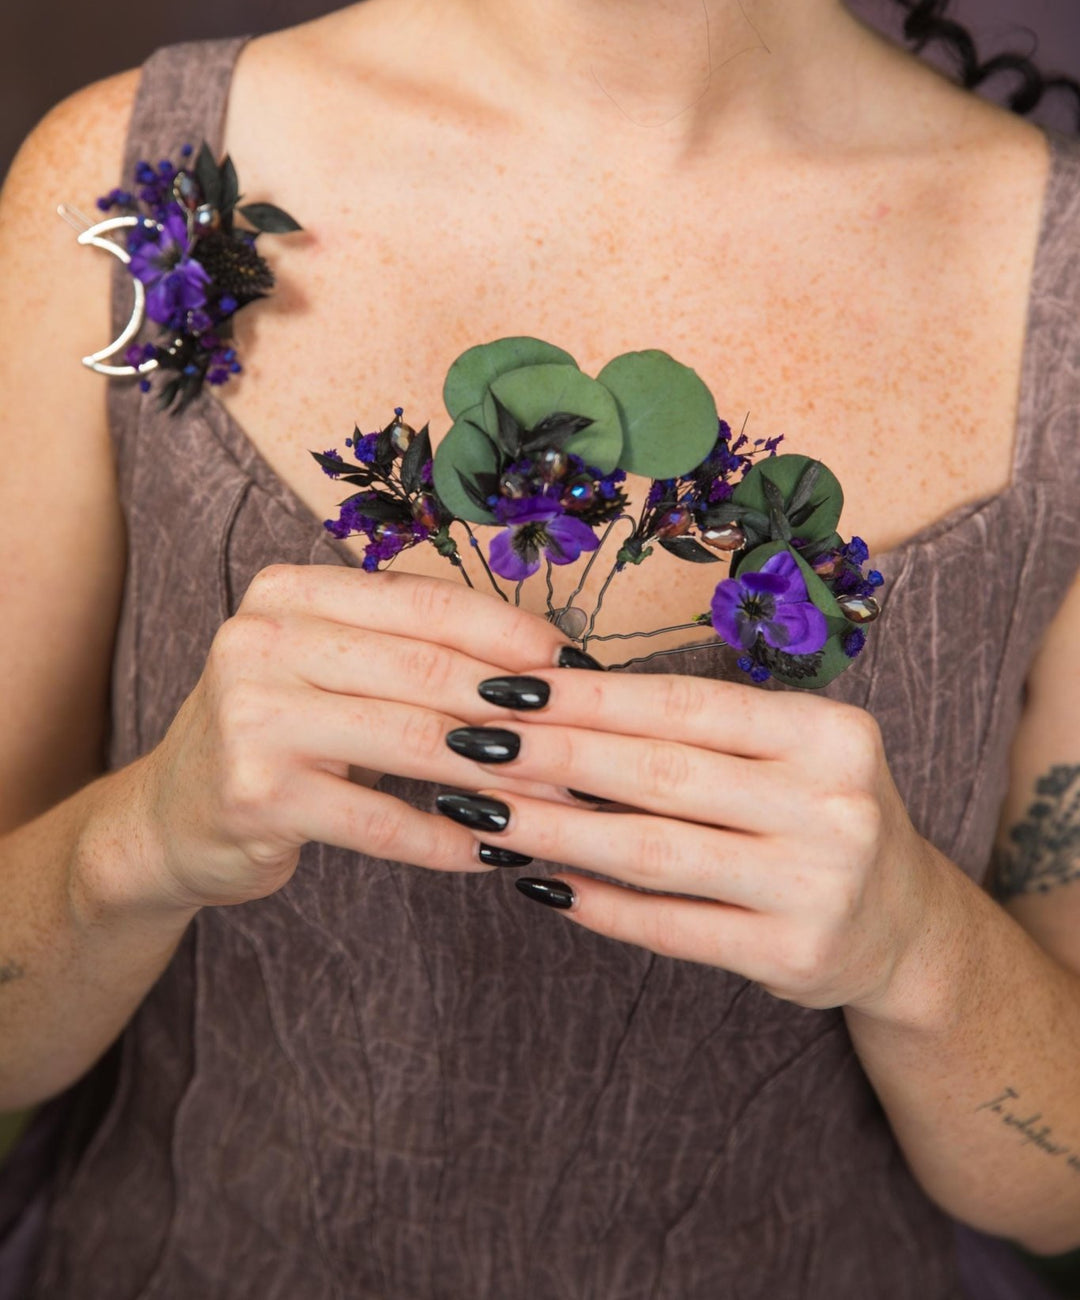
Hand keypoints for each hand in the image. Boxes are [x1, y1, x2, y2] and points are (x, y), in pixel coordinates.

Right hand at [133, 564, 575, 911]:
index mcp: (291, 590)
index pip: (428, 601)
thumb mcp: (330, 665)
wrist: (171, 817)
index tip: (576, 664)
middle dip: (521, 709)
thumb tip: (546, 662)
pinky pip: (381, 820)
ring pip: (415, 742)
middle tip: (587, 741)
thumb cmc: (281, 731)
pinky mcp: (255, 795)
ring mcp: (253, 715)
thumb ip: (412, 647)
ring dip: (501, 777)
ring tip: (561, 800)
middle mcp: (263, 638)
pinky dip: (447, 839)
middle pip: (429, 669)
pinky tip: (495, 851)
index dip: (512, 633)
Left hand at [434, 667, 937, 1014]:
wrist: (905, 925)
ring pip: (653, 852)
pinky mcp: (791, 956)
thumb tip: (555, 703)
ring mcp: (816, 885)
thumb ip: (699, 730)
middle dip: (553, 758)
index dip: (589, 697)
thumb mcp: (791, 751)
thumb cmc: (816, 811)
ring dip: (555, 832)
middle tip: (471, 745)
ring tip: (483, 816)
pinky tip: (539, 883)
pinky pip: (670, 927)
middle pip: (660, 774)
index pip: (686, 704)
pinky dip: (598, 905)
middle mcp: (832, 804)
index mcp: (829, 732)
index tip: (508, 686)